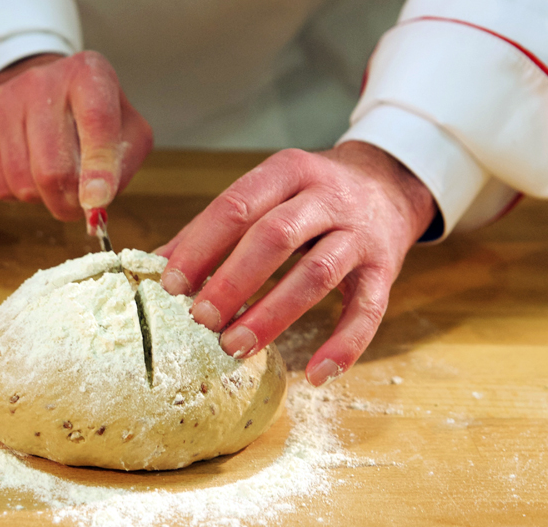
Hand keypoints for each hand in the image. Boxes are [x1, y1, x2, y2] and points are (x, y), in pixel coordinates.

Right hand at [0, 51, 152, 220]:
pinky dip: (18, 193)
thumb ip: (122, 166)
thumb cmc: (94, 119)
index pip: (96, 122)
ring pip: (23, 182)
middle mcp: (43, 79)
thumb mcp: (127, 132)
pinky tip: (30, 169)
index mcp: (89, 74)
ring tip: (57, 178)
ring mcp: (6, 98)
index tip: (97, 201)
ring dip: (45, 198)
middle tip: (79, 203)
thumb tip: (96, 204)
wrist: (47, 92)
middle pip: (53, 167)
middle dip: (70, 202)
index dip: (98, 168)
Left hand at [155, 142, 436, 385]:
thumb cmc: (311, 196)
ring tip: (237, 347)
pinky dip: (344, 345)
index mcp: (287, 171)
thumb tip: (158, 264)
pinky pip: (367, 310)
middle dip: (234, 280)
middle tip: (201, 319)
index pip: (237, 205)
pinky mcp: (385, 268)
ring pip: (317, 274)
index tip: (171, 284)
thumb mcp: (269, 192)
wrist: (389, 183)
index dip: (201, 246)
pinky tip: (316, 374)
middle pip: (275, 236)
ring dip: (273, 314)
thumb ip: (217, 225)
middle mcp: (326, 197)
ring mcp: (359, 233)